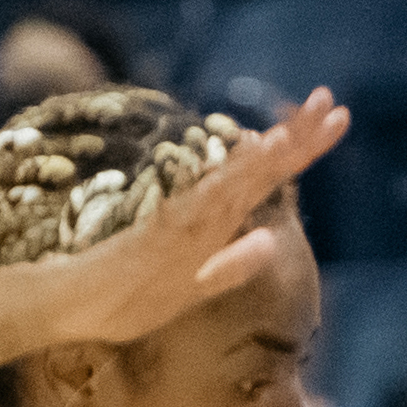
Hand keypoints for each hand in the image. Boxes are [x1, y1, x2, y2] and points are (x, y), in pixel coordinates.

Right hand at [20, 94, 352, 352]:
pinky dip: (241, 174)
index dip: (297, 152)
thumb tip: (267, 242)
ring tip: (312, 118)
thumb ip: (230, 267)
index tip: (331, 122)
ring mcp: (188, 217)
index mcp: (213, 222)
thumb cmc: (127, 298)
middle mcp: (204, 211)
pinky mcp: (169, 229)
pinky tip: (265, 152)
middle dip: (300, 135)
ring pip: (242, 176)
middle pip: (261, 167)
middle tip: (334, 102)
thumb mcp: (193, 289)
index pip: (264, 181)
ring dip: (278, 149)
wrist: (71, 305)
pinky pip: (213, 198)